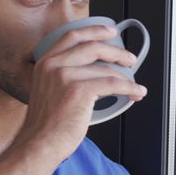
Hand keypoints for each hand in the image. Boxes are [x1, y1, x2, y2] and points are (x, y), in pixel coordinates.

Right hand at [13, 25, 146, 160]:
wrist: (39, 144)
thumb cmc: (45, 125)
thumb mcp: (48, 90)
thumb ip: (63, 76)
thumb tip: (95, 72)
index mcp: (45, 63)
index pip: (72, 36)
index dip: (94, 31)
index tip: (110, 32)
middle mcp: (53, 65)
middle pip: (92, 46)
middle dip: (116, 51)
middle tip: (129, 58)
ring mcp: (65, 76)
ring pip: (105, 68)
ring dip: (126, 76)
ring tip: (134, 84)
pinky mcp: (79, 90)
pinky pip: (113, 84)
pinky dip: (129, 88)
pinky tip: (136, 92)